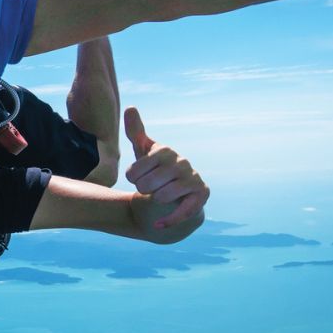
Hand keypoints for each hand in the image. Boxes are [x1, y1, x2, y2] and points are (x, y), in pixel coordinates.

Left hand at [124, 107, 208, 228]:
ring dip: (155, 201)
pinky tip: (158, 225)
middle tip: (151, 188)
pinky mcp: (201, 196)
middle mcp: (182, 162)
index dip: (132, 179)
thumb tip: (130, 107)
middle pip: (146, 185)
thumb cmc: (155, 172)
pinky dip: (167, 221)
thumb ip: (136, 133)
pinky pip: (181, 212)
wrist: (172, 198)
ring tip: (159, 196)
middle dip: (144, 191)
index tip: (139, 177)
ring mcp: (194, 178)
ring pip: (161, 197)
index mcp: (165, 151)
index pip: (134, 171)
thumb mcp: (143, 153)